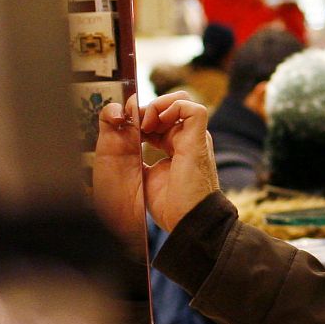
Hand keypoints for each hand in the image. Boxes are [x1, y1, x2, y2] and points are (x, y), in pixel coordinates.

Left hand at [93, 92, 220, 239]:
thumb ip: (137, 152)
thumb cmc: (168, 206)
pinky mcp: (199, 140)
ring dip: (159, 105)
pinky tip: (153, 125)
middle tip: (135, 126)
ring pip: (183, 101)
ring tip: (144, 125)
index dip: (143, 118)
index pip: (163, 119)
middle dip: (150, 109)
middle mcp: (188, 140)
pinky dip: (171, 107)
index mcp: (177, 148)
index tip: (128, 130)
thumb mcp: (144, 174)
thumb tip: (126, 129)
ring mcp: (195, 139)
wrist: (185, 222)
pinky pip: (192, 108)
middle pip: (173, 106)